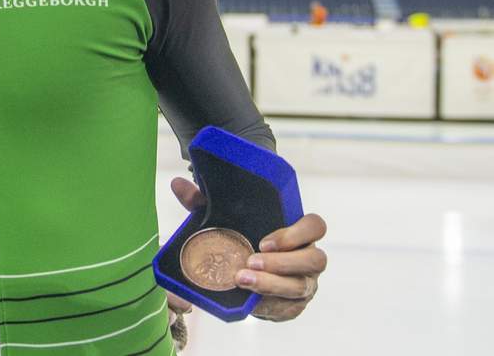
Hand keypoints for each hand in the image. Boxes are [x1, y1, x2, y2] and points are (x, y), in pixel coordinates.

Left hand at [170, 177, 327, 321]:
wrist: (244, 278)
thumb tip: (178, 184)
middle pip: (315, 259)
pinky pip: (290, 308)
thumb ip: (203, 203)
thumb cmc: (240, 242)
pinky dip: (270, 305)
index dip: (296, 233)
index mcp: (299, 233)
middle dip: (283, 262)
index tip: (264, 240)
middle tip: (250, 261)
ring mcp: (305, 284)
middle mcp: (308, 258)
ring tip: (242, 279)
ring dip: (272, 284)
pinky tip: (251, 302)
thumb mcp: (223, 221)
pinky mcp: (294, 306)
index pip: (316, 226)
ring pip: (301, 286)